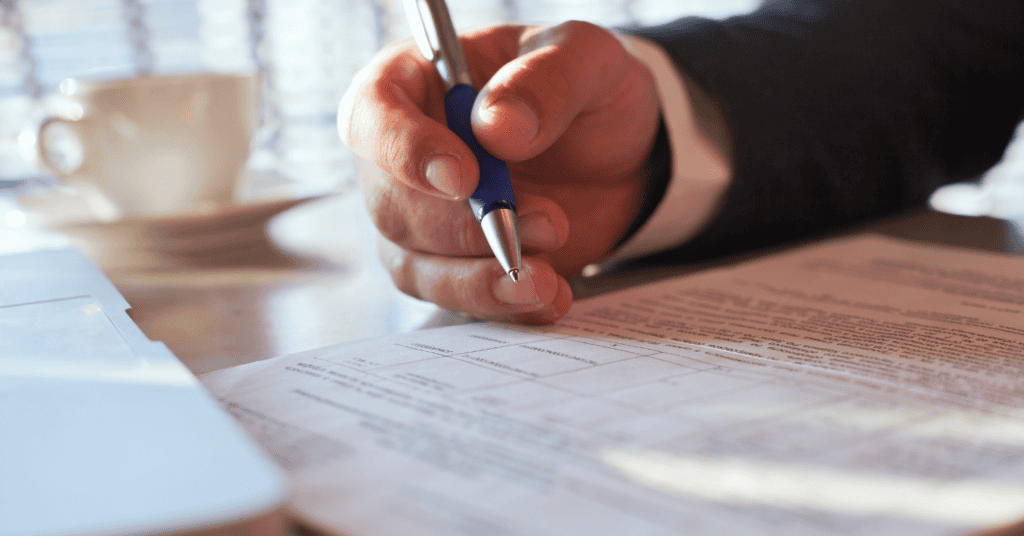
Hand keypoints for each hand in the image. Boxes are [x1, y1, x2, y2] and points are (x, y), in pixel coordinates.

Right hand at [339, 21, 659, 322]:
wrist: (621, 152)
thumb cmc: (584, 87)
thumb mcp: (585, 59)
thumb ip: (544, 81)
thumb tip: (497, 127)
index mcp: (414, 82)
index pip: (371, 116)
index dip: (403, 151)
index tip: (462, 178)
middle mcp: (403, 157)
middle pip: (393, 206)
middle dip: (467, 228)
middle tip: (548, 224)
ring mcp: (425, 217)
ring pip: (416, 266)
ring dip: (478, 281)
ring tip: (546, 280)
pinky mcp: (457, 264)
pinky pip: (457, 298)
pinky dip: (502, 306)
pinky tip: (550, 298)